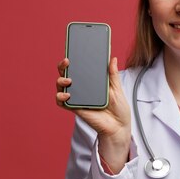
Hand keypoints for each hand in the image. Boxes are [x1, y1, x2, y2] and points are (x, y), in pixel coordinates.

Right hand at [56, 57, 130, 172]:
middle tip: (67, 62)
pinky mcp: (75, 108)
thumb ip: (113, 75)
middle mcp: (82, 88)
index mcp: (92, 81)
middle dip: (63, 67)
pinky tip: (67, 95)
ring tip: (69, 80)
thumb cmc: (119, 109)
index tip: (73, 52)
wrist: (118, 126)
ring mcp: (77, 98)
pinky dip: (60, 97)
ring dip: (60, 81)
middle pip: (67, 74)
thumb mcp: (117, 89)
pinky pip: (61, 102)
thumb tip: (113, 58)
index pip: (79, 68)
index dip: (74, 59)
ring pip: (61, 86)